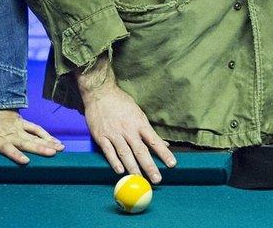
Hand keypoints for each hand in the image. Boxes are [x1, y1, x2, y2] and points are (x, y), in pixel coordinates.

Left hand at [0, 109, 62, 164]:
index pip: (6, 147)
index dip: (15, 154)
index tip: (25, 161)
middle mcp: (8, 133)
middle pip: (25, 142)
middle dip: (39, 149)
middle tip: (51, 154)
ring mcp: (16, 128)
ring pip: (34, 136)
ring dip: (47, 143)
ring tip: (59, 150)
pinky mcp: (21, 123)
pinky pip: (35, 130)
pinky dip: (46, 136)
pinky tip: (56, 142)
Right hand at [78, 56, 175, 182]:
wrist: (100, 93)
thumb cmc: (121, 103)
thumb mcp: (138, 113)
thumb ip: (148, 130)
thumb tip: (163, 143)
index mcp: (139, 123)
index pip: (154, 141)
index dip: (164, 153)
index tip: (172, 164)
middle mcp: (128, 129)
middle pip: (141, 151)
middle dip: (150, 166)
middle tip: (157, 179)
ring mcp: (114, 133)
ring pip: (125, 154)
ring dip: (133, 168)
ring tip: (139, 179)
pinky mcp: (101, 136)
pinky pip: (109, 151)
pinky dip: (114, 161)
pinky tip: (120, 171)